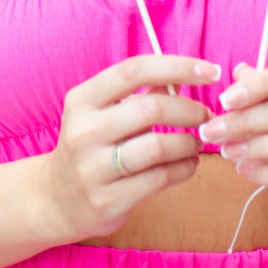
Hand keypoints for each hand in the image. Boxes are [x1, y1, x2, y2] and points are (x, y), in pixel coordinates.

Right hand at [37, 54, 221, 243]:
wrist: (57, 200)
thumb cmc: (91, 146)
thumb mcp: (103, 113)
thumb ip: (141, 93)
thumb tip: (185, 74)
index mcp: (82, 99)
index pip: (134, 70)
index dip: (177, 66)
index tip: (210, 71)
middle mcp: (83, 131)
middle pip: (151, 108)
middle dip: (190, 110)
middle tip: (206, 117)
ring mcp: (92, 169)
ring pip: (157, 146)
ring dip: (188, 142)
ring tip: (197, 142)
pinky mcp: (106, 200)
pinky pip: (158, 179)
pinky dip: (183, 169)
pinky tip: (189, 164)